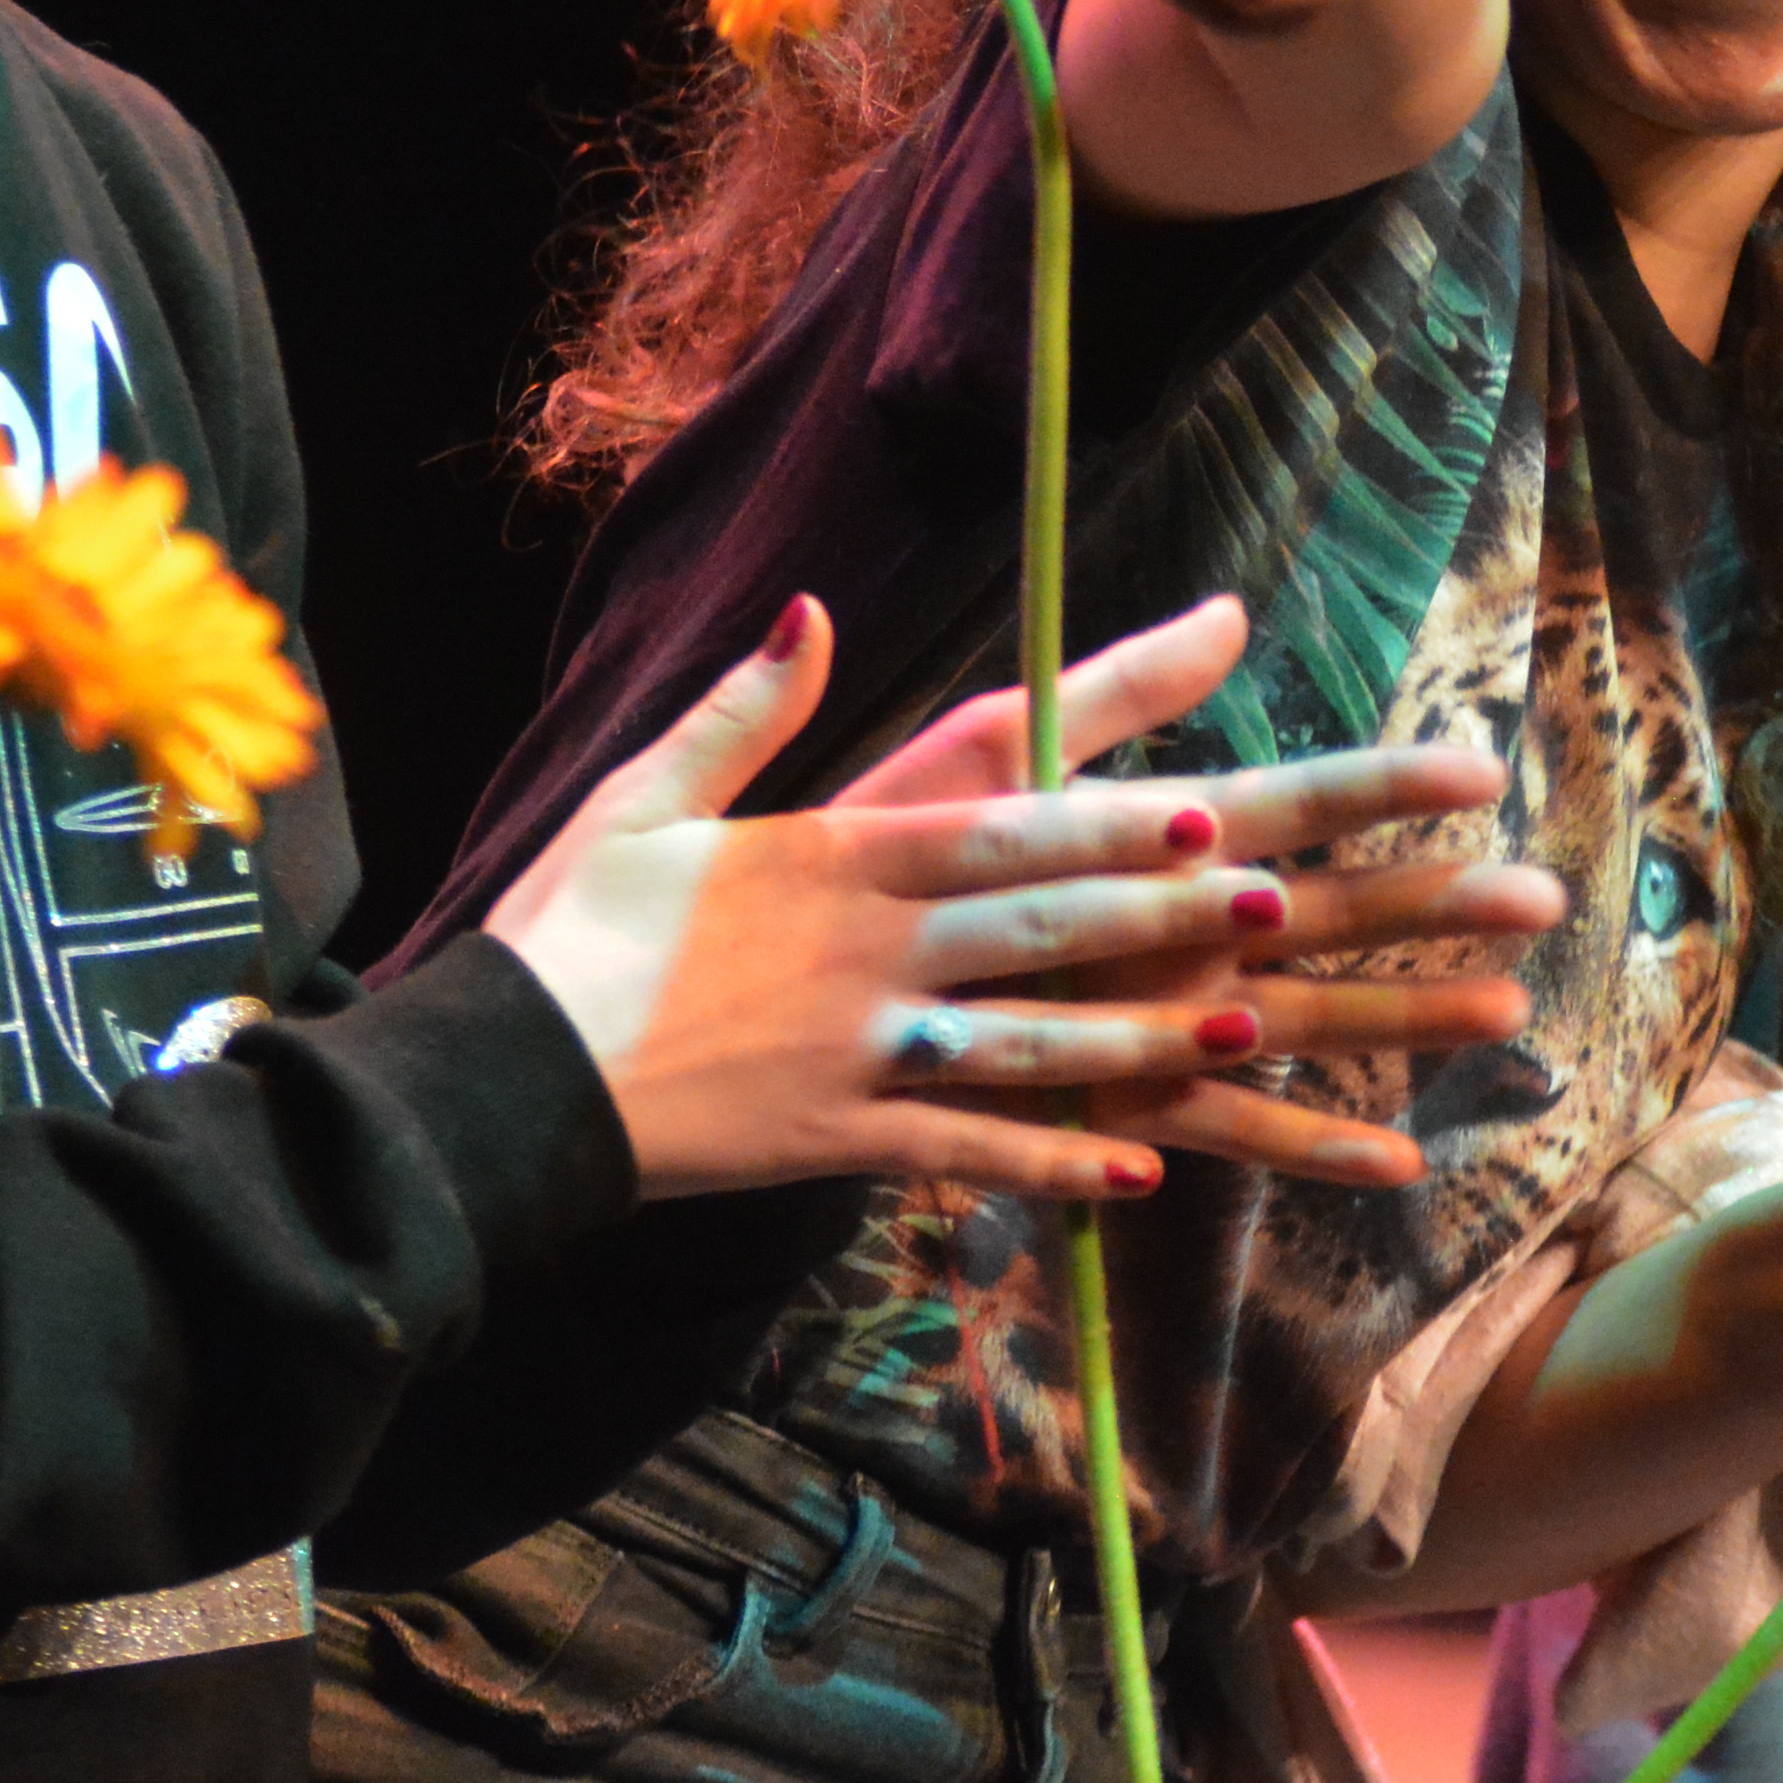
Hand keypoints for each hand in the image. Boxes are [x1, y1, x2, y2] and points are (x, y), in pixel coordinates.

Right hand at [483, 592, 1560, 1204]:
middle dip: (1168, 918)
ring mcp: (856, 1053)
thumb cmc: (573, 929)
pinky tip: (1137, 1173)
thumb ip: (744, 707)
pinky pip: (960, 1153)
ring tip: (1252, 1033)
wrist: (496, 1080)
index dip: (1107, 825)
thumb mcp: (644, 794)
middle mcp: (864, 952)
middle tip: (1286, 906)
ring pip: (1027, 1042)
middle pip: (1041, 928)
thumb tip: (809, 609)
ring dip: (1145, 1036)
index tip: (1206, 811)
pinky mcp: (832, 1142)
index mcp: (832, 858)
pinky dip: (1051, 1165)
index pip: (997, 832)